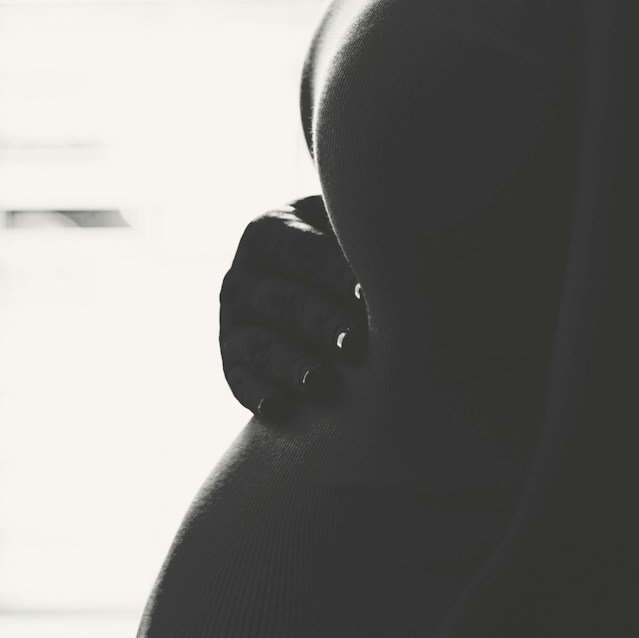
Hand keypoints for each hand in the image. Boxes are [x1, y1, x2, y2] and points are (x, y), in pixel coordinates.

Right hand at [219, 193, 366, 421]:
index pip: (305, 253)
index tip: (368, 296)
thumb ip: (365, 236)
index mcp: (270, 231)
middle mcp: (243, 276)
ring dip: (291, 364)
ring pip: (262, 345)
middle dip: (322, 324)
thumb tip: (406, 252)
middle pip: (286, 302)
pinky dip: (258, 395)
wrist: (303, 280)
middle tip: (356, 345)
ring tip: (321, 382)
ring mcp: (232, 321)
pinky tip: (281, 408)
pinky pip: (241, 381)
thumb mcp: (342, 228)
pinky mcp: (232, 362)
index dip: (337, 274)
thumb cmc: (342, 250)